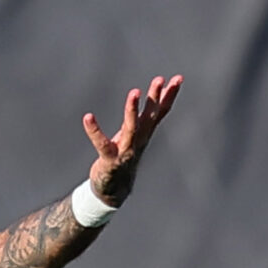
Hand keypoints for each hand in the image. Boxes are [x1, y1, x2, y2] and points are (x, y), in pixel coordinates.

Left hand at [80, 75, 182, 206]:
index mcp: (145, 133)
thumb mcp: (137, 135)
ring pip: (132, 128)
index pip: (160, 111)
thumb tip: (154, 99)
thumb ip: (144, 117)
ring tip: (135, 91)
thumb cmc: (124, 156)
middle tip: (160, 79)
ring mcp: (125, 151)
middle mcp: (138, 141)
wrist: (114, 190)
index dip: (170, 95)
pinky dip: (94, 131)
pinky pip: (102, 143)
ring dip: (133, 110)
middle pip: (150, 116)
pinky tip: (88, 117)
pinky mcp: (110, 160)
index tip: (178, 78)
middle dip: (155, 98)